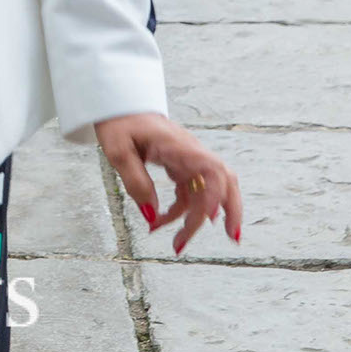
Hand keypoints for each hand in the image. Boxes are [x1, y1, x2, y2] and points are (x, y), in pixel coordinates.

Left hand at [94, 113, 242, 254]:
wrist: (119, 106)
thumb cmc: (119, 123)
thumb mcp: (118, 151)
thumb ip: (135, 181)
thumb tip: (152, 215)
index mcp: (180, 146)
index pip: (212, 171)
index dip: (216, 197)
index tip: (208, 220)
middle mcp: (191, 153)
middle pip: (225, 181)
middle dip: (231, 210)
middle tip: (232, 238)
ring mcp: (188, 160)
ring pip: (205, 193)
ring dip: (195, 220)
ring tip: (178, 245)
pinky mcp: (181, 167)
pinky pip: (188, 193)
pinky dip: (179, 212)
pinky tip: (161, 222)